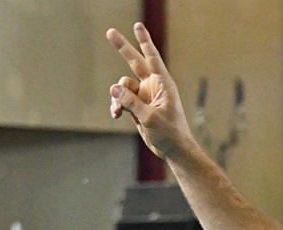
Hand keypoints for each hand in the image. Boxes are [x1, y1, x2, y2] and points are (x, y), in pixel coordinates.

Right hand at [107, 24, 193, 158]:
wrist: (173, 149)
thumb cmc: (169, 133)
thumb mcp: (150, 117)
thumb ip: (131, 102)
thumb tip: (113, 89)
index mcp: (163, 84)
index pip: (152, 58)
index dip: (144, 41)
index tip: (137, 26)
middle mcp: (154, 86)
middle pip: (134, 62)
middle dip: (122, 48)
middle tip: (109, 32)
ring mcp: (145, 95)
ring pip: (123, 86)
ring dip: (117, 97)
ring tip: (118, 110)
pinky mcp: (138, 106)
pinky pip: (122, 99)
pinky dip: (117, 105)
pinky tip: (116, 114)